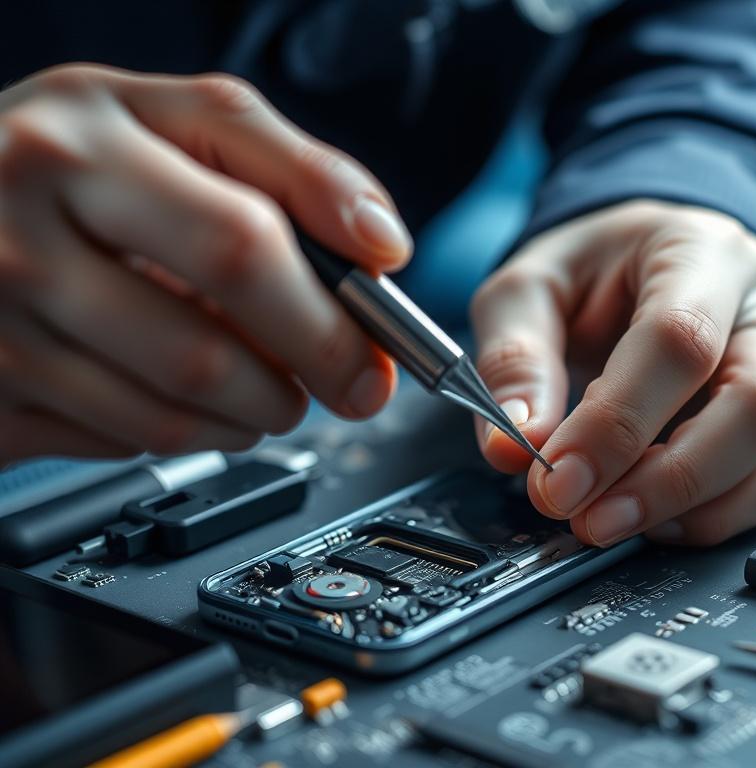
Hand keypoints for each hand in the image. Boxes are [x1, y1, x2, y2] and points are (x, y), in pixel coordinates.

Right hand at [0, 64, 410, 463]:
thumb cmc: (67, 156)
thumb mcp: (173, 120)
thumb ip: (292, 168)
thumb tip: (382, 245)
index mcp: (80, 154)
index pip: (238, 250)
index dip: (327, 319)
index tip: (377, 354)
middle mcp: (21, 246)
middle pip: (204, 357)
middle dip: (299, 386)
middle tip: (339, 385)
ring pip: (166, 421)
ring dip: (247, 417)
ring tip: (260, 381)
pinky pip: (118, 445)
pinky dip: (178, 429)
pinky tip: (176, 385)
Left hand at [471, 201, 755, 546]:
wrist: (654, 262)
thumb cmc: (599, 273)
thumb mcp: (532, 285)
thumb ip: (516, 357)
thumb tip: (514, 446)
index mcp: (702, 253)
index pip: (679, 342)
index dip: (616, 424)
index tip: (559, 480)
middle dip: (666, 481)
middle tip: (588, 519)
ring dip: (691, 509)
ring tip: (611, 519)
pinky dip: (714, 518)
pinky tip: (654, 519)